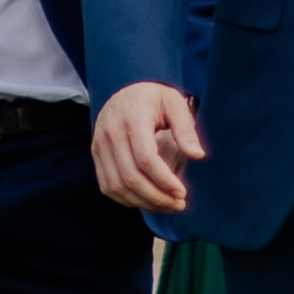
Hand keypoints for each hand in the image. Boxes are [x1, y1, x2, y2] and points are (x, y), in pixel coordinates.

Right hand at [91, 79, 203, 214]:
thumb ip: (185, 129)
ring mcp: (99, 146)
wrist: (123, 89)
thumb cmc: (153, 97)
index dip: (165, 181)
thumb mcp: (174, 103)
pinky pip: (107, 186)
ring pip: (117, 186)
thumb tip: (197, 155)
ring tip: (165, 205)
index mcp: (132, 119)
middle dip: (156, 197)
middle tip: (178, 203)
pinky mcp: (96, 155)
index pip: (146, 159)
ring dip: (142, 202)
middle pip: (131, 177)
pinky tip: (146, 200)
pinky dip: (126, 199)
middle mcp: (111, 133)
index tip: (183, 192)